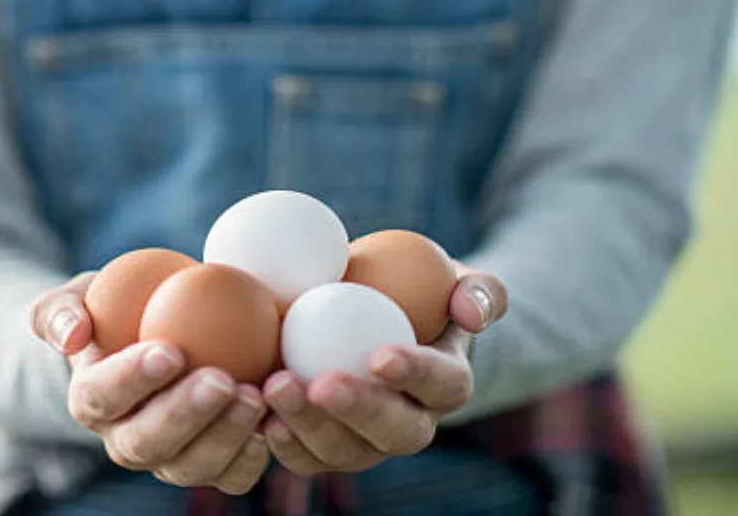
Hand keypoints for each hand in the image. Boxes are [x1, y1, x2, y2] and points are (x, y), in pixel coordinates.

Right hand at [30, 272, 270, 494]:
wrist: (161, 331)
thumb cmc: (121, 306)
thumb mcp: (84, 294)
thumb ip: (63, 308)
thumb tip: (72, 336)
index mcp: (91, 401)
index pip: (103, 395)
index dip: (133, 379)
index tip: (171, 351)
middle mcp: (125, 441)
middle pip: (146, 443)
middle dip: (184, 416)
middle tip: (221, 379)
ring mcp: (169, 460)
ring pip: (189, 467)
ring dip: (223, 437)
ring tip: (254, 397)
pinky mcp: (211, 466)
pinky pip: (229, 478)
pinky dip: (249, 460)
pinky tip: (269, 428)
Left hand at [261, 265, 506, 474]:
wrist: (377, 318)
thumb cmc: (420, 292)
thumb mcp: (455, 279)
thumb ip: (478, 289)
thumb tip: (472, 313)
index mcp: (447, 383)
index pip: (442, 385)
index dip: (415, 375)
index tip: (380, 356)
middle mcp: (412, 423)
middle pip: (395, 432)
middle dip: (358, 412)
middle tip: (320, 383)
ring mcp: (367, 442)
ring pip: (346, 452)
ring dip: (309, 426)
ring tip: (275, 388)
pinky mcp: (325, 448)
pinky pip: (307, 457)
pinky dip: (282, 442)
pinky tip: (258, 416)